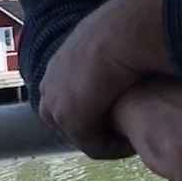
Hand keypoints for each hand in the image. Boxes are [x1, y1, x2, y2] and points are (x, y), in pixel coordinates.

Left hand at [38, 0, 171, 157]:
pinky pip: (94, 146)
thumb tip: (112, 66)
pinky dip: (114, 148)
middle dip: (96, 128)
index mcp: (53, 69)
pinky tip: (133, 140)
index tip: (118, 113)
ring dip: (106, 139)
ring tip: (131, 136)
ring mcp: (56, 108)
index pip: (67, 100)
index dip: (94, 110)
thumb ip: (99, 60)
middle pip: (70, 122)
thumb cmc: (116, 32)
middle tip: (125, 129)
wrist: (115, 35)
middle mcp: (48, 89)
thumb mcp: (100, 46)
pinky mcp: (72, 123)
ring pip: (82, 136)